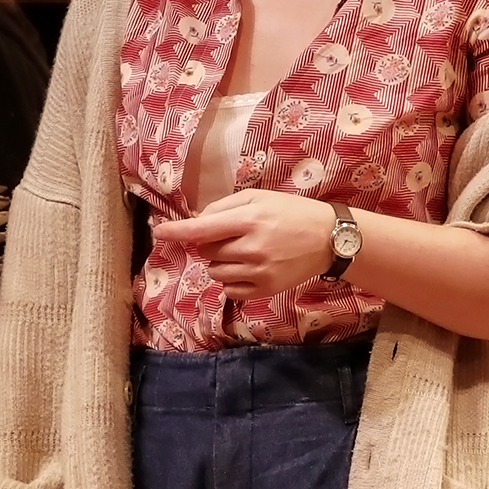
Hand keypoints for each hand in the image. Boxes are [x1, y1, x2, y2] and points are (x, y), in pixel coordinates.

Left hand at [157, 189, 334, 299]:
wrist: (329, 238)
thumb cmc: (291, 212)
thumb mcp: (259, 198)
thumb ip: (224, 208)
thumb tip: (196, 222)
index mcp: (249, 220)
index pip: (202, 229)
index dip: (177, 231)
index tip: (159, 233)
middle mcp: (251, 249)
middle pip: (206, 252)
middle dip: (211, 243)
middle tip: (233, 235)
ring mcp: (259, 273)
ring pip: (215, 272)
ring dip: (220, 262)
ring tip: (243, 252)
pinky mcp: (265, 291)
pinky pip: (230, 290)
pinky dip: (231, 280)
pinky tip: (248, 268)